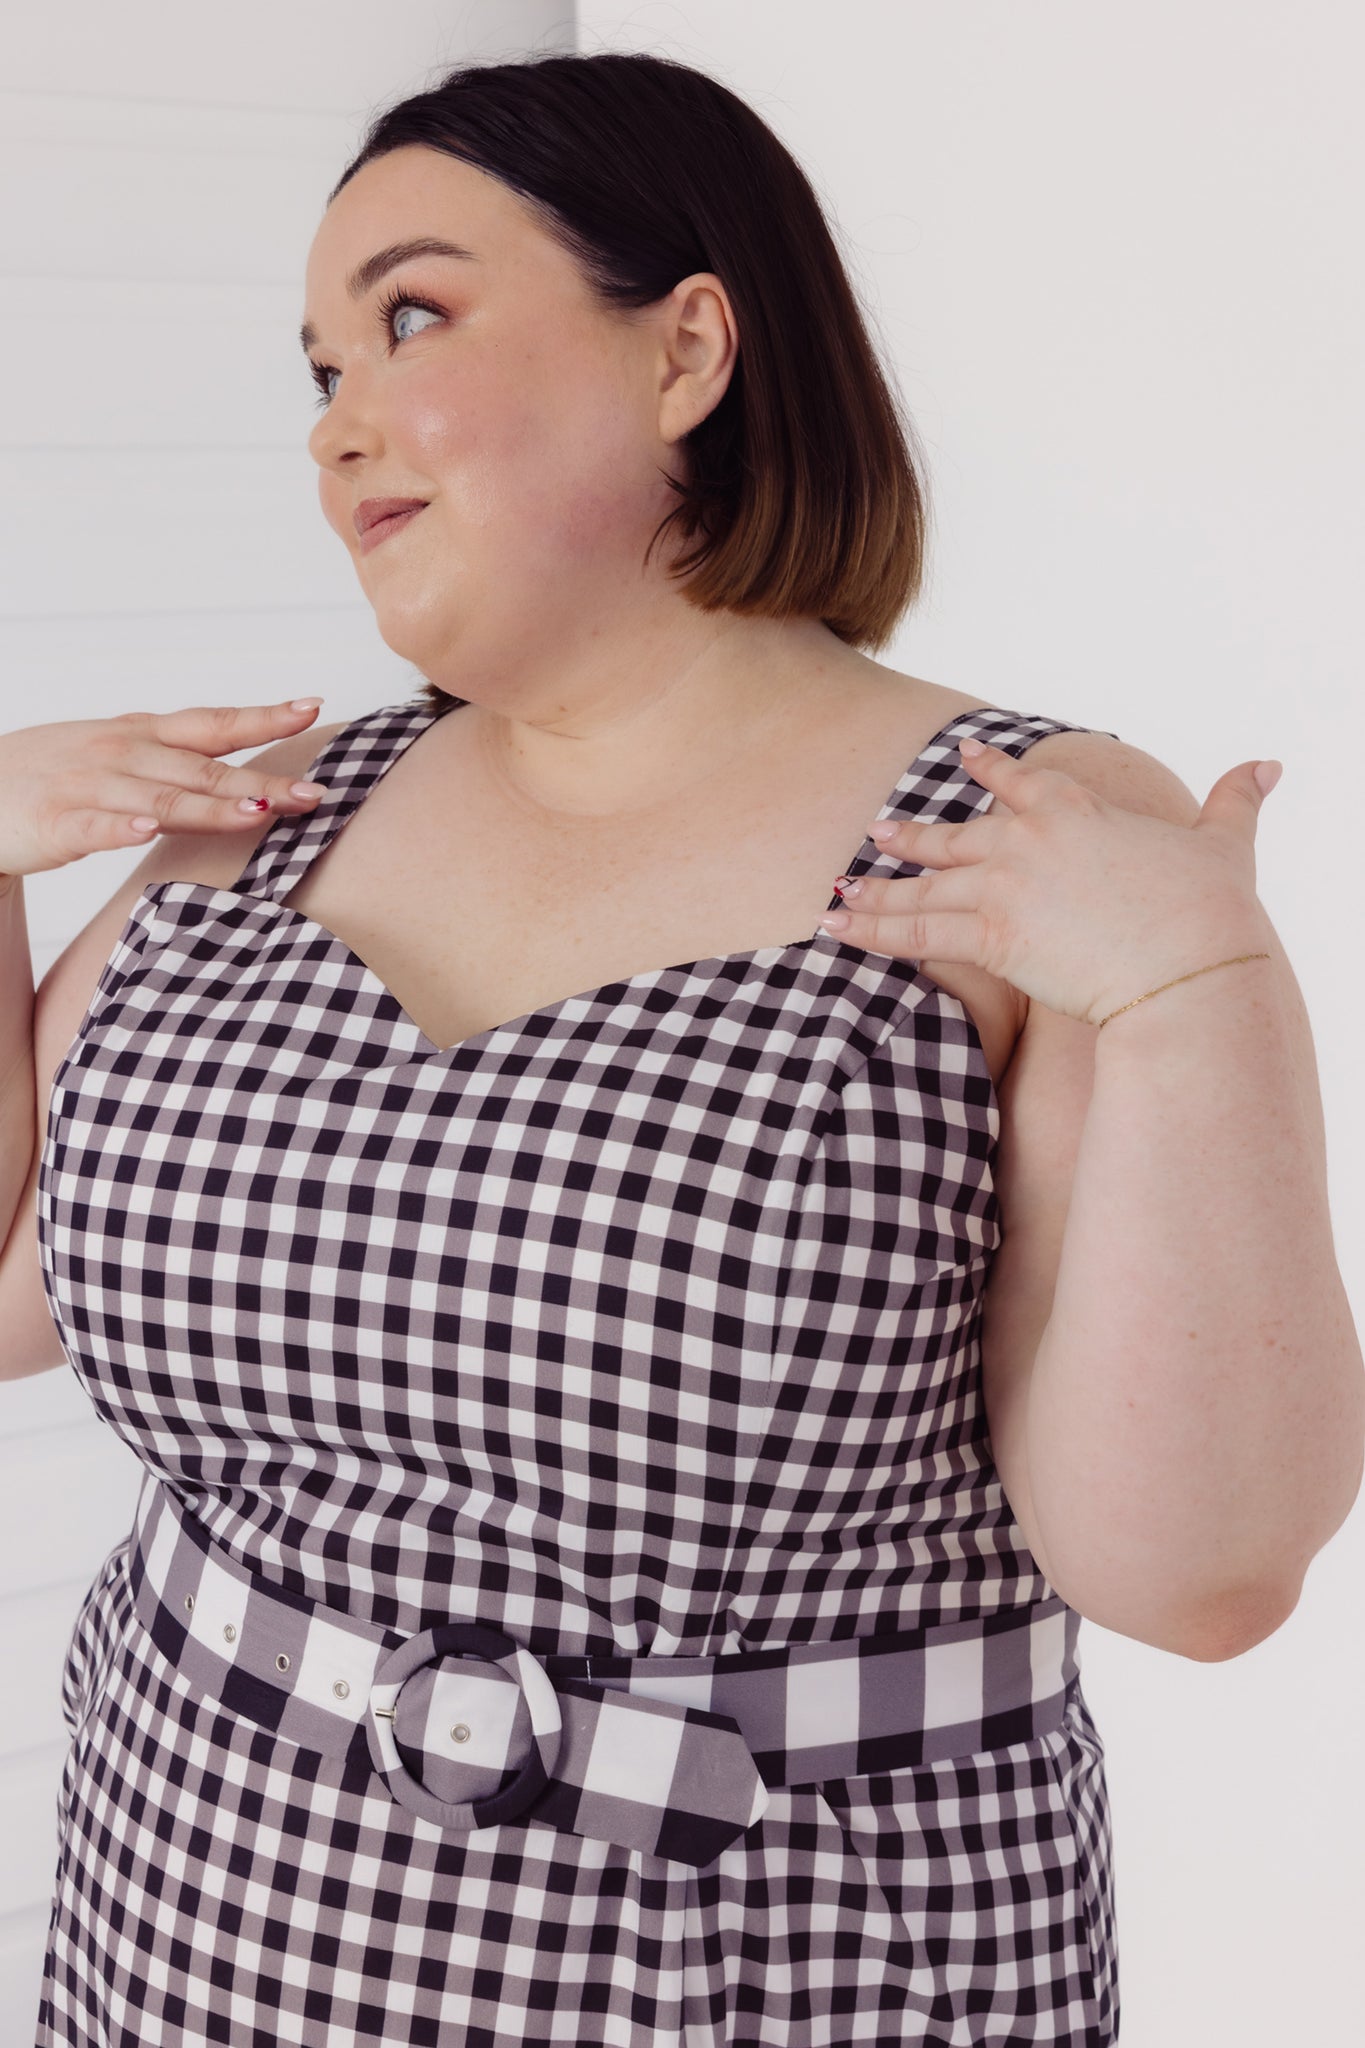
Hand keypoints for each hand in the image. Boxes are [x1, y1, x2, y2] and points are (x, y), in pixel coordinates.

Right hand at [0, 699, 328, 881]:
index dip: (261, 716)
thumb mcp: (119, 755)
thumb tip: (239, 765)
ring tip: (258, 813)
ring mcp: (89, 787)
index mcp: (141, 736)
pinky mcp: (56, 822)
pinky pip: (92, 827)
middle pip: (202, 770)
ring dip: (211, 808)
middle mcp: (121, 755)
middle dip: (262, 781)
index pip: (212, 724)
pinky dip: (121, 829)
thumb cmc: (54, 775)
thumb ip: (175, 762)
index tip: (310, 706)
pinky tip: (147, 832)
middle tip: (314, 794)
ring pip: (160, 800)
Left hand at [818, 738, 1280, 1027]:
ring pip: (922, 885)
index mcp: (1076, 809)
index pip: (1020, 781)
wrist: (1188, 966)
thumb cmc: (1209, 912)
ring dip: (878, 889)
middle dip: (913, 836)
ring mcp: (1002, 885)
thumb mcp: (1223, 847)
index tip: (963, 755)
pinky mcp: (989, 935)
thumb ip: (1234, 804)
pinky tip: (836, 926)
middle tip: (879, 830)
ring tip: (839, 888)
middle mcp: (1026, 840)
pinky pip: (914, 933)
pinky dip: (871, 931)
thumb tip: (1267, 766)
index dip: (989, 770)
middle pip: (954, 835)